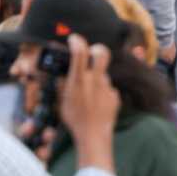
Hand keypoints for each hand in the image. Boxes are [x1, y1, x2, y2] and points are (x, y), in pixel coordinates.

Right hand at [56, 38, 120, 161]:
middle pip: (101, 52)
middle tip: (92, 53)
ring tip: (89, 96)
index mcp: (78, 81)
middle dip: (97, 48)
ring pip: (103, 74)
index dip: (76, 41)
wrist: (93, 136)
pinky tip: (97, 105)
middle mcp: (94, 80)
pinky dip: (102, 94)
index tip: (74, 39)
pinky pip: (108, 89)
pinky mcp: (115, 96)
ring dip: (96, 79)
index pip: (79, 52)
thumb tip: (63, 75)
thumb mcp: (62, 102)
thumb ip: (63, 86)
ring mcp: (106, 87)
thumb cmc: (74, 120)